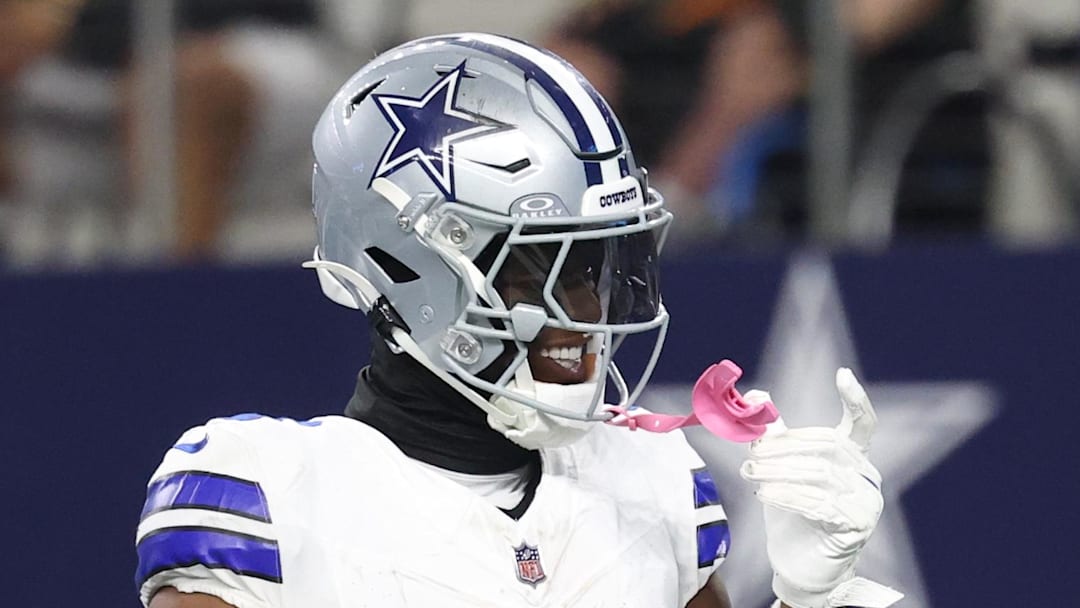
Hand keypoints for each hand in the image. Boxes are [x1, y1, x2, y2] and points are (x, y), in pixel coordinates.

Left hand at [740, 369, 902, 607]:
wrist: (798, 564)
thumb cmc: (791, 513)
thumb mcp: (779, 469)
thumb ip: (772, 434)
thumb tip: (756, 395)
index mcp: (852, 457)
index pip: (862, 424)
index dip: (856, 400)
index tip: (843, 375)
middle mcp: (865, 476)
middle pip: (826, 448)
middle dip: (785, 448)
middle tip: (752, 456)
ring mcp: (867, 502)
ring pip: (820, 475)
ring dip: (779, 472)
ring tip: (751, 474)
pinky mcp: (857, 525)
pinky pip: (820, 503)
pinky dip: (788, 496)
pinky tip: (765, 495)